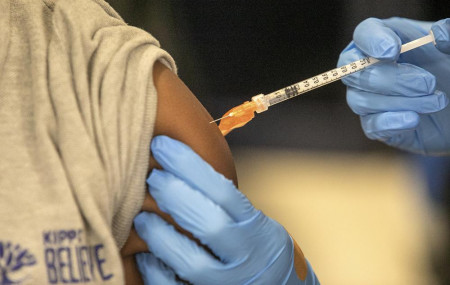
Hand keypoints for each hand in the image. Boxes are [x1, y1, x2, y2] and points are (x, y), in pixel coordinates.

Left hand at [134, 136, 318, 283]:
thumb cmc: (259, 253)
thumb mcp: (256, 225)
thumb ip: (229, 207)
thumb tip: (183, 170)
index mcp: (257, 230)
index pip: (224, 192)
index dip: (190, 166)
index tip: (164, 146)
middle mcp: (245, 257)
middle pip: (210, 224)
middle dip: (175, 195)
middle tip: (152, 176)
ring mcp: (227, 283)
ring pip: (192, 262)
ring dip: (161, 235)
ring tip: (141, 217)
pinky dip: (156, 271)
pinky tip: (145, 254)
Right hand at [338, 18, 449, 153]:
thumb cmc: (449, 69)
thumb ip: (447, 34)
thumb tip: (438, 35)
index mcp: (386, 39)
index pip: (364, 34)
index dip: (372, 41)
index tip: (392, 51)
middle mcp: (369, 68)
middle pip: (354, 72)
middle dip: (391, 79)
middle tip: (428, 84)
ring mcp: (369, 98)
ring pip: (360, 101)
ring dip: (400, 102)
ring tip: (436, 102)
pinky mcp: (377, 125)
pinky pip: (370, 126)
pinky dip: (391, 122)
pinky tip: (413, 119)